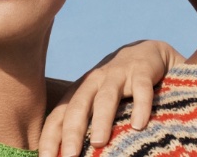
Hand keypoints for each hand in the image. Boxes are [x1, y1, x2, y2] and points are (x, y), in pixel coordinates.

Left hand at [39, 40, 184, 156]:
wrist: (147, 51)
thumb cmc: (117, 85)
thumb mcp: (97, 99)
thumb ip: (85, 121)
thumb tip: (69, 155)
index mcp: (80, 92)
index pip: (59, 116)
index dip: (49, 137)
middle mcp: (94, 81)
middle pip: (78, 106)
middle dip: (72, 132)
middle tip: (69, 156)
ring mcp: (118, 75)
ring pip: (106, 97)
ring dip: (101, 120)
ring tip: (99, 143)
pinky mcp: (141, 71)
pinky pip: (141, 88)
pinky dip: (140, 106)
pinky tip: (139, 125)